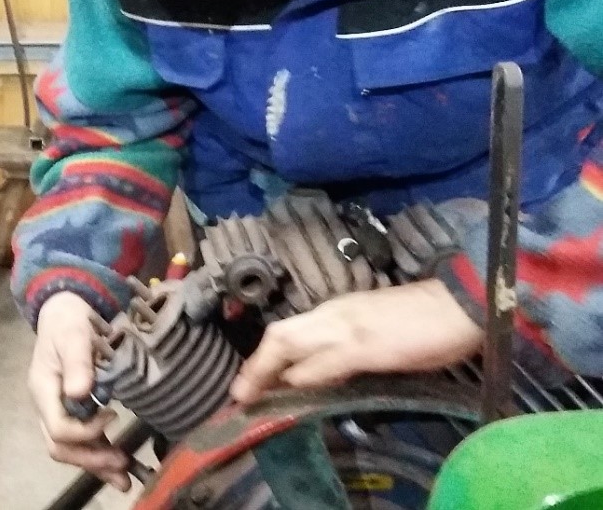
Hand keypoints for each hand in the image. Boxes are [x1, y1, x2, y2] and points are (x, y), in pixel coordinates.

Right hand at [28, 292, 130, 491]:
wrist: (65, 310)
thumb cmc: (69, 321)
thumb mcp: (74, 334)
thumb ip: (78, 362)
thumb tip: (80, 393)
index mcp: (43, 390)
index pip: (59, 428)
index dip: (86, 431)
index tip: (113, 415)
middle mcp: (47, 405)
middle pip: (61, 446)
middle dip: (91, 459)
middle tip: (122, 464)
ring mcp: (58, 410)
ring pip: (71, 450)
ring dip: (97, 464)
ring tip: (125, 478)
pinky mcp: (73, 411)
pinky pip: (82, 441)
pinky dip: (100, 454)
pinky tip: (121, 465)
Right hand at [230, 279, 483, 404]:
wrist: (464, 306)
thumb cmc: (422, 332)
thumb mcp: (374, 353)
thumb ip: (330, 363)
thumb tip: (291, 379)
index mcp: (332, 324)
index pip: (282, 346)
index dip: (258, 371)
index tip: (239, 396)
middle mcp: (331, 317)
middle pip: (282, 337)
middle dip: (258, 364)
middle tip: (243, 393)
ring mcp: (345, 316)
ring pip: (297, 336)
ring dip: (274, 360)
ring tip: (263, 384)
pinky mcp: (360, 320)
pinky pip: (316, 337)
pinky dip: (298, 355)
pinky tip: (302, 369)